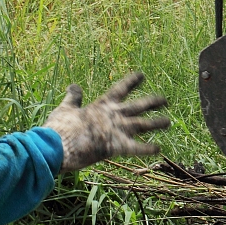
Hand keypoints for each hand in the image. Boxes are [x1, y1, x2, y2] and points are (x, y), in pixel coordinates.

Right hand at [45, 72, 169, 172]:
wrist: (57, 147)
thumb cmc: (59, 128)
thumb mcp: (66, 108)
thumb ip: (73, 97)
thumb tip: (74, 86)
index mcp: (102, 105)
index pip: (121, 88)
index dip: (132, 81)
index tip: (142, 75)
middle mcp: (114, 115)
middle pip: (139, 105)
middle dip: (153, 102)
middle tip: (165, 100)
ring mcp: (117, 130)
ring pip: (143, 124)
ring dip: (157, 123)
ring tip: (168, 122)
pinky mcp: (116, 146)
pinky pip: (136, 148)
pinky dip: (147, 149)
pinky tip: (159, 149)